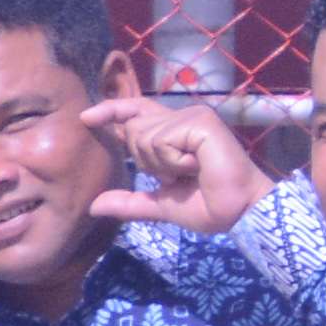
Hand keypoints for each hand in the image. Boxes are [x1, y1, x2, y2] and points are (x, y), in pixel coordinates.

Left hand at [85, 86, 273, 236]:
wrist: (238, 213)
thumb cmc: (208, 206)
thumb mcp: (160, 205)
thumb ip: (130, 202)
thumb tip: (94, 206)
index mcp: (172, 132)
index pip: (134, 113)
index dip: (111, 111)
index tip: (86, 117)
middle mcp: (181, 117)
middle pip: (132, 128)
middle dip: (146, 161)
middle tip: (179, 175)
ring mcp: (192, 116)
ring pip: (143, 136)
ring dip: (162, 164)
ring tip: (192, 170)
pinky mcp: (200, 121)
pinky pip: (161, 140)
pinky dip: (173, 162)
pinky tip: (197, 166)